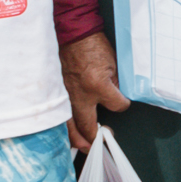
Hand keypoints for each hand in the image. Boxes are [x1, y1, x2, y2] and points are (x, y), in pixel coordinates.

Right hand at [61, 33, 128, 150]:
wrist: (73, 34)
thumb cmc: (94, 46)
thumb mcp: (113, 64)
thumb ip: (115, 84)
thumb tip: (116, 98)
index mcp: (98, 86)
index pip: (117, 106)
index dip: (122, 104)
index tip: (122, 102)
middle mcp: (80, 95)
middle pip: (87, 126)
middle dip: (94, 137)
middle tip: (100, 141)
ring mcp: (66, 96)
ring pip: (70, 126)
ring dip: (77, 139)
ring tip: (84, 146)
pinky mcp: (58, 93)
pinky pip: (60, 115)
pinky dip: (65, 127)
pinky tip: (68, 133)